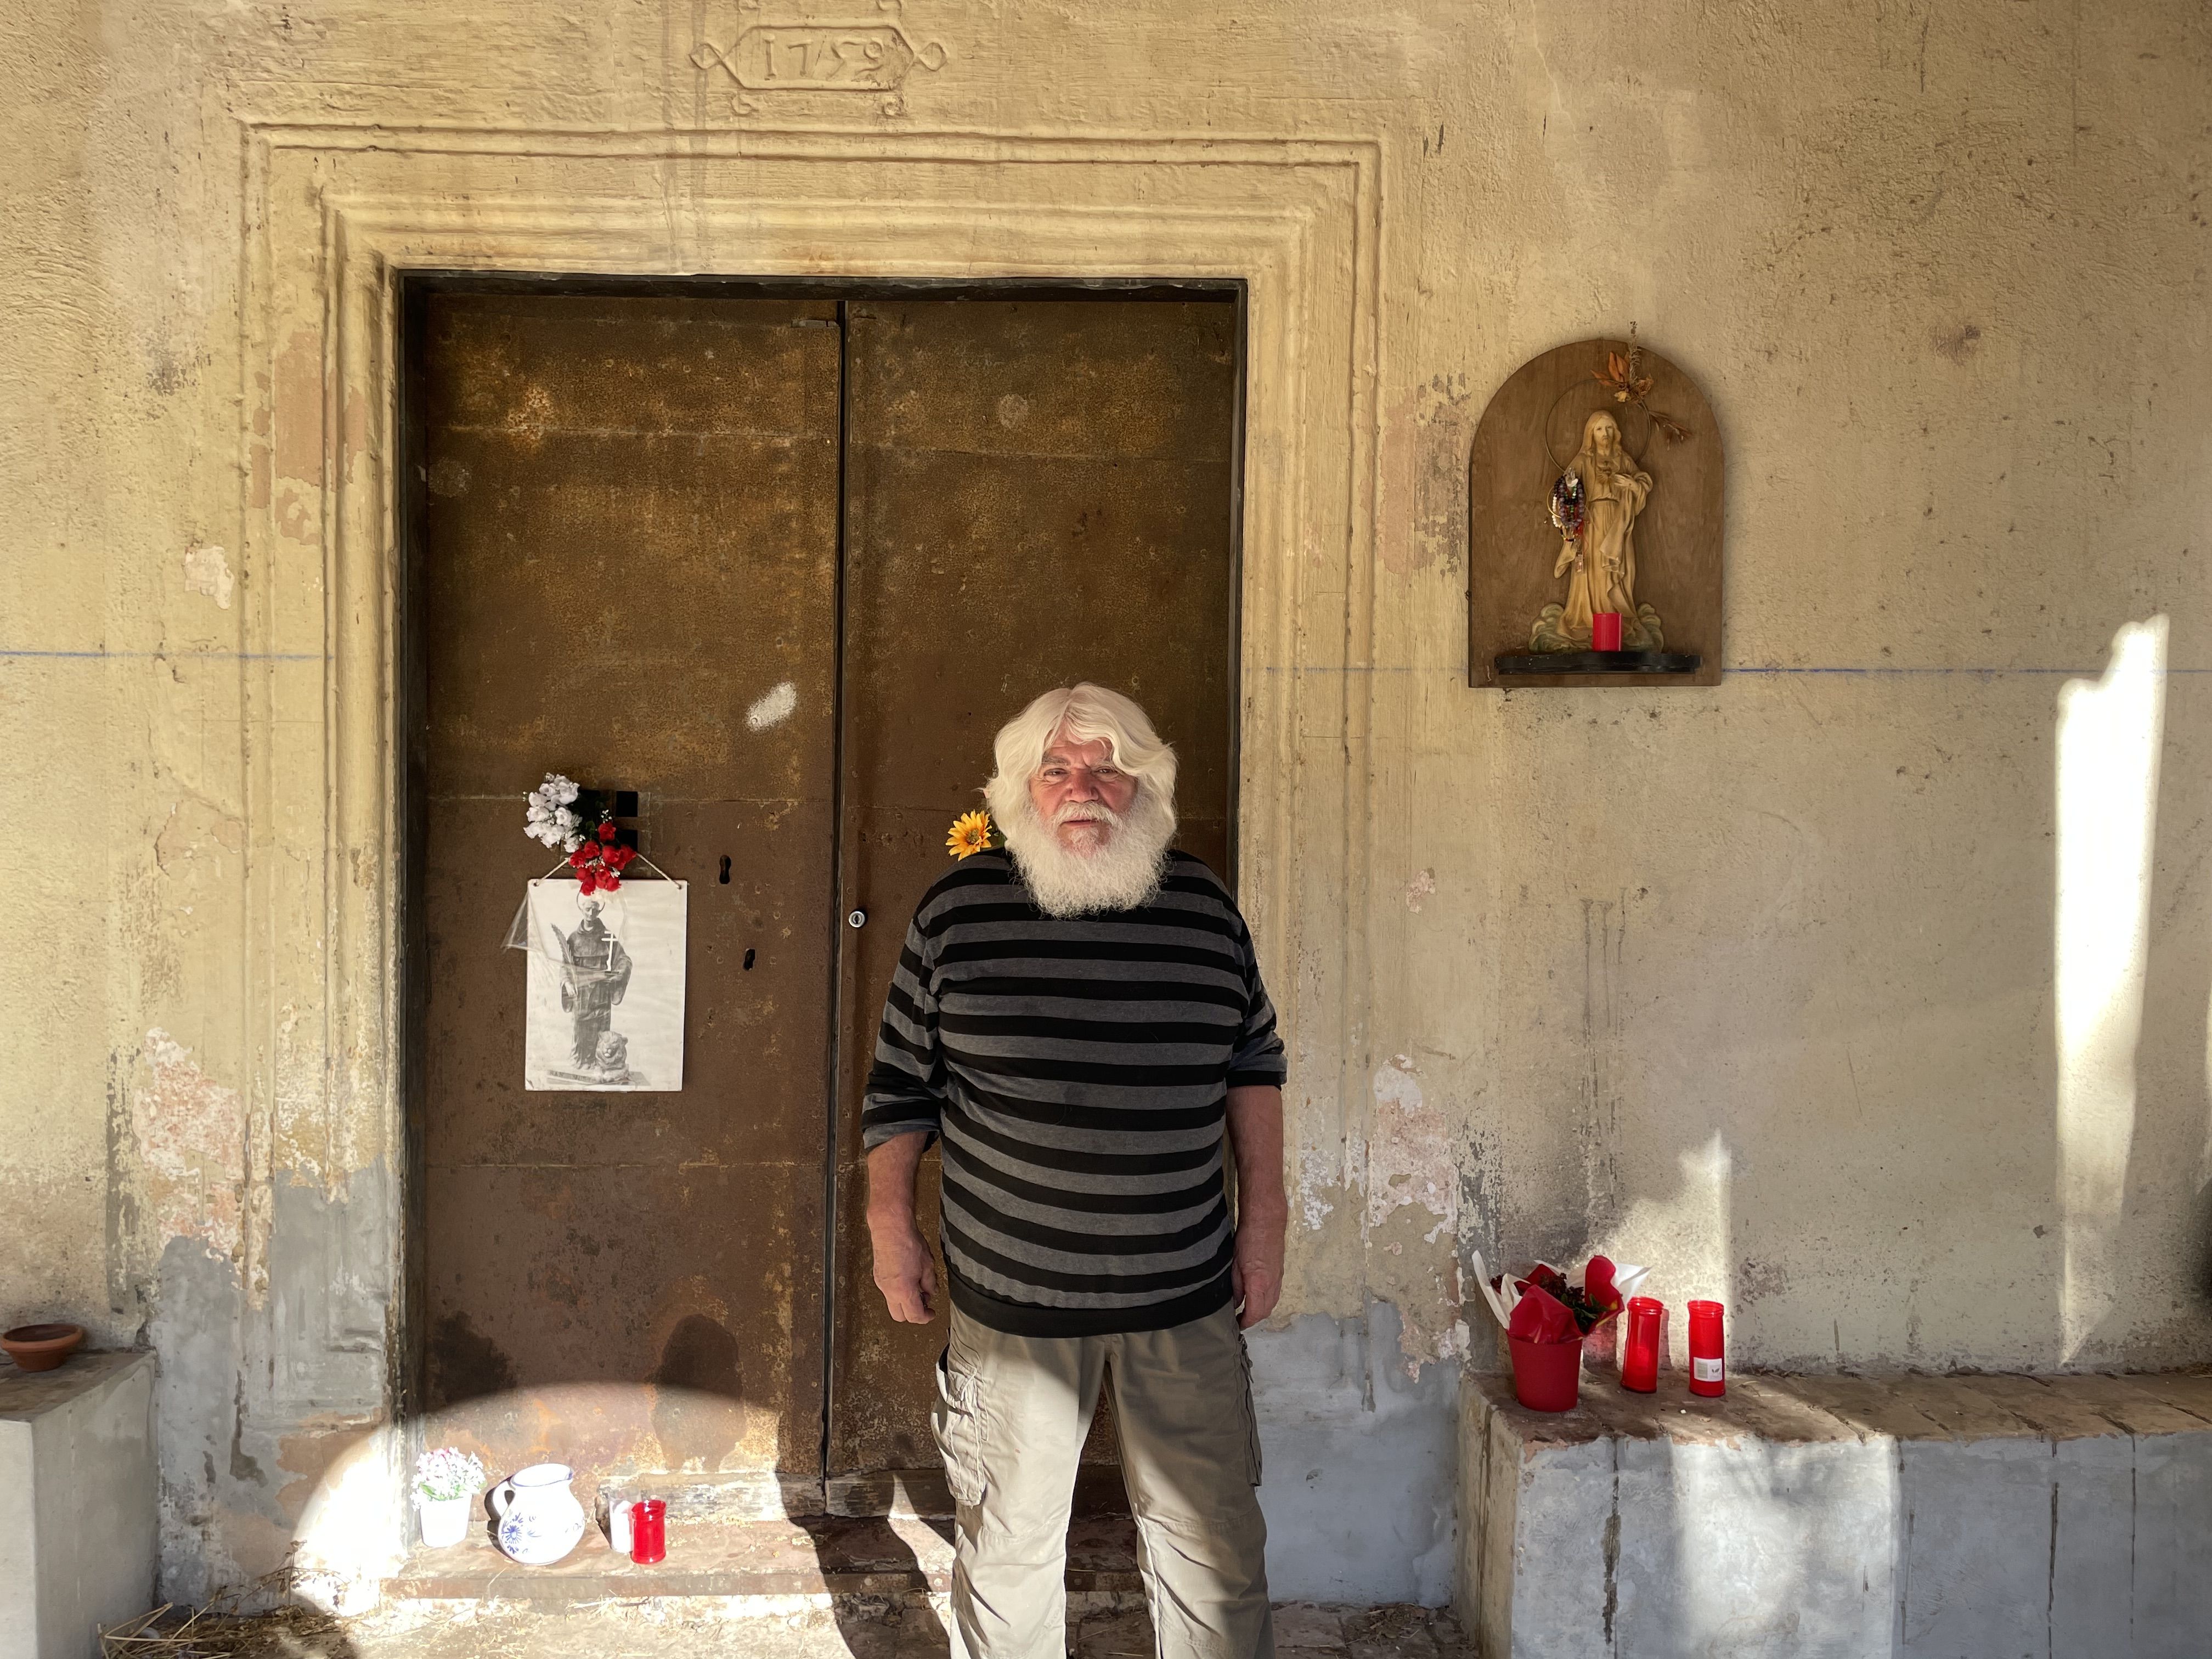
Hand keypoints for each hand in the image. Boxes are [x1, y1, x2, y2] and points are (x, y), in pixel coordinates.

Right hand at [871, 1215, 938, 1323]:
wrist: (890, 1228)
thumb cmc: (908, 1243)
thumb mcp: (927, 1265)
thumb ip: (930, 1283)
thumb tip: (931, 1291)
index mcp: (904, 1291)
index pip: (915, 1316)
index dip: (926, 1317)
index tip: (931, 1313)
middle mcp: (889, 1291)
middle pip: (900, 1316)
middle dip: (913, 1313)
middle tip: (924, 1301)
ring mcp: (881, 1284)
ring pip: (893, 1303)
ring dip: (905, 1301)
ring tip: (916, 1285)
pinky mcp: (877, 1276)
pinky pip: (888, 1292)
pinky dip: (898, 1291)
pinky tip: (906, 1278)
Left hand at [1231, 1210, 1284, 1329]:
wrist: (1266, 1222)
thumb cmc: (1248, 1238)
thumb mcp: (1235, 1265)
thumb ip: (1236, 1287)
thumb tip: (1235, 1303)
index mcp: (1257, 1284)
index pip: (1254, 1313)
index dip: (1245, 1322)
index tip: (1237, 1324)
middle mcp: (1271, 1284)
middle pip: (1265, 1312)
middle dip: (1253, 1319)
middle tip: (1241, 1319)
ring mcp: (1278, 1279)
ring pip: (1272, 1304)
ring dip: (1261, 1311)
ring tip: (1248, 1310)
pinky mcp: (1280, 1273)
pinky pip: (1275, 1294)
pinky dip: (1267, 1301)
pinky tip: (1258, 1297)